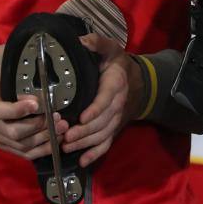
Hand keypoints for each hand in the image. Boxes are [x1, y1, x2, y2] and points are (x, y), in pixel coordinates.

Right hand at [0, 45, 68, 160]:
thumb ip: (12, 55)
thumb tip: (36, 44)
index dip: (18, 110)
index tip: (37, 103)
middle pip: (13, 132)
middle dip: (38, 126)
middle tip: (58, 117)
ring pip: (20, 145)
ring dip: (43, 139)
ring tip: (62, 128)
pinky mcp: (5, 143)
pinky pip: (22, 153)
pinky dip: (40, 150)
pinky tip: (55, 142)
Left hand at [62, 33, 143, 166]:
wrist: (137, 82)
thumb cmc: (117, 64)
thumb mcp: (110, 49)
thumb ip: (96, 43)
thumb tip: (80, 41)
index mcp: (115, 84)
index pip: (106, 99)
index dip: (95, 110)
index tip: (82, 117)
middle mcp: (117, 104)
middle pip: (102, 121)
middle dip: (84, 131)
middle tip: (65, 137)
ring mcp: (116, 118)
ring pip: (102, 134)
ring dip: (85, 143)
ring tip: (66, 147)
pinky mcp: (113, 128)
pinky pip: (107, 143)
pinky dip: (95, 154)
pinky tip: (82, 162)